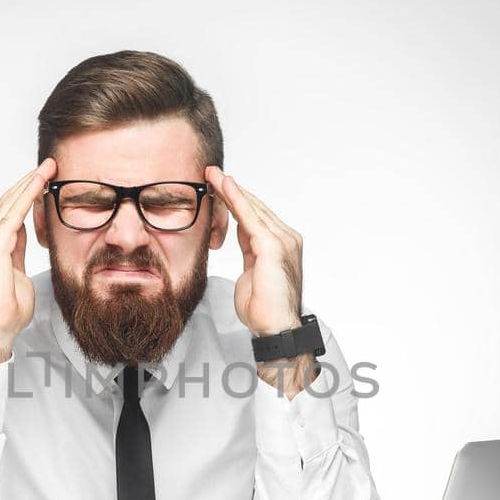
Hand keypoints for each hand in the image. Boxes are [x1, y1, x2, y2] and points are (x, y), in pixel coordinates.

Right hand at [0, 158, 55, 367]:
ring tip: (47, 167)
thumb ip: (19, 255)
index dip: (26, 195)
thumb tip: (25, 240)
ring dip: (29, 183)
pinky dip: (26, 196)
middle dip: (28, 182)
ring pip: (10, 203)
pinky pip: (13, 214)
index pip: (10, 213)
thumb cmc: (5, 313)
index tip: (44, 180)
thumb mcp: (18, 276)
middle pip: (8, 202)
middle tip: (49, 164)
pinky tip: (39, 183)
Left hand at [205, 166, 303, 336]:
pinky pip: (250, 217)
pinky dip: (236, 200)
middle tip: (212, 172)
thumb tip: (239, 237)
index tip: (218, 186)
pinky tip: (224, 186)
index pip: (256, 217)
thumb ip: (249, 252)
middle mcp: (286, 239)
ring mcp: (283, 241)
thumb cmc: (264, 308)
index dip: (237, 200)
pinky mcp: (273, 246)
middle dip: (232, 189)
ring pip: (252, 208)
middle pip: (255, 208)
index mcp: (281, 245)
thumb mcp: (251, 273)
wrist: (275, 328)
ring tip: (213, 174)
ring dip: (231, 189)